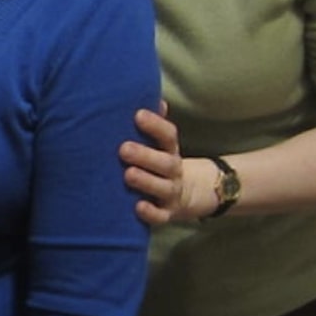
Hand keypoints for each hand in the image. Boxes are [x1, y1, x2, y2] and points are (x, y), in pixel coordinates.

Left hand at [119, 102, 199, 225]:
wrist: (191, 195)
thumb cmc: (163, 164)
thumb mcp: (162, 145)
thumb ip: (155, 126)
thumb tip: (155, 100)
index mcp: (170, 151)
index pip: (168, 135)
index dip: (155, 125)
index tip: (138, 115)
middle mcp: (173, 171)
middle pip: (165, 162)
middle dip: (145, 155)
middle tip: (123, 148)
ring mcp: (171, 193)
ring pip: (162, 188)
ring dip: (145, 181)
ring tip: (128, 174)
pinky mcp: (167, 214)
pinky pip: (160, 216)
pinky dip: (150, 213)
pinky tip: (137, 206)